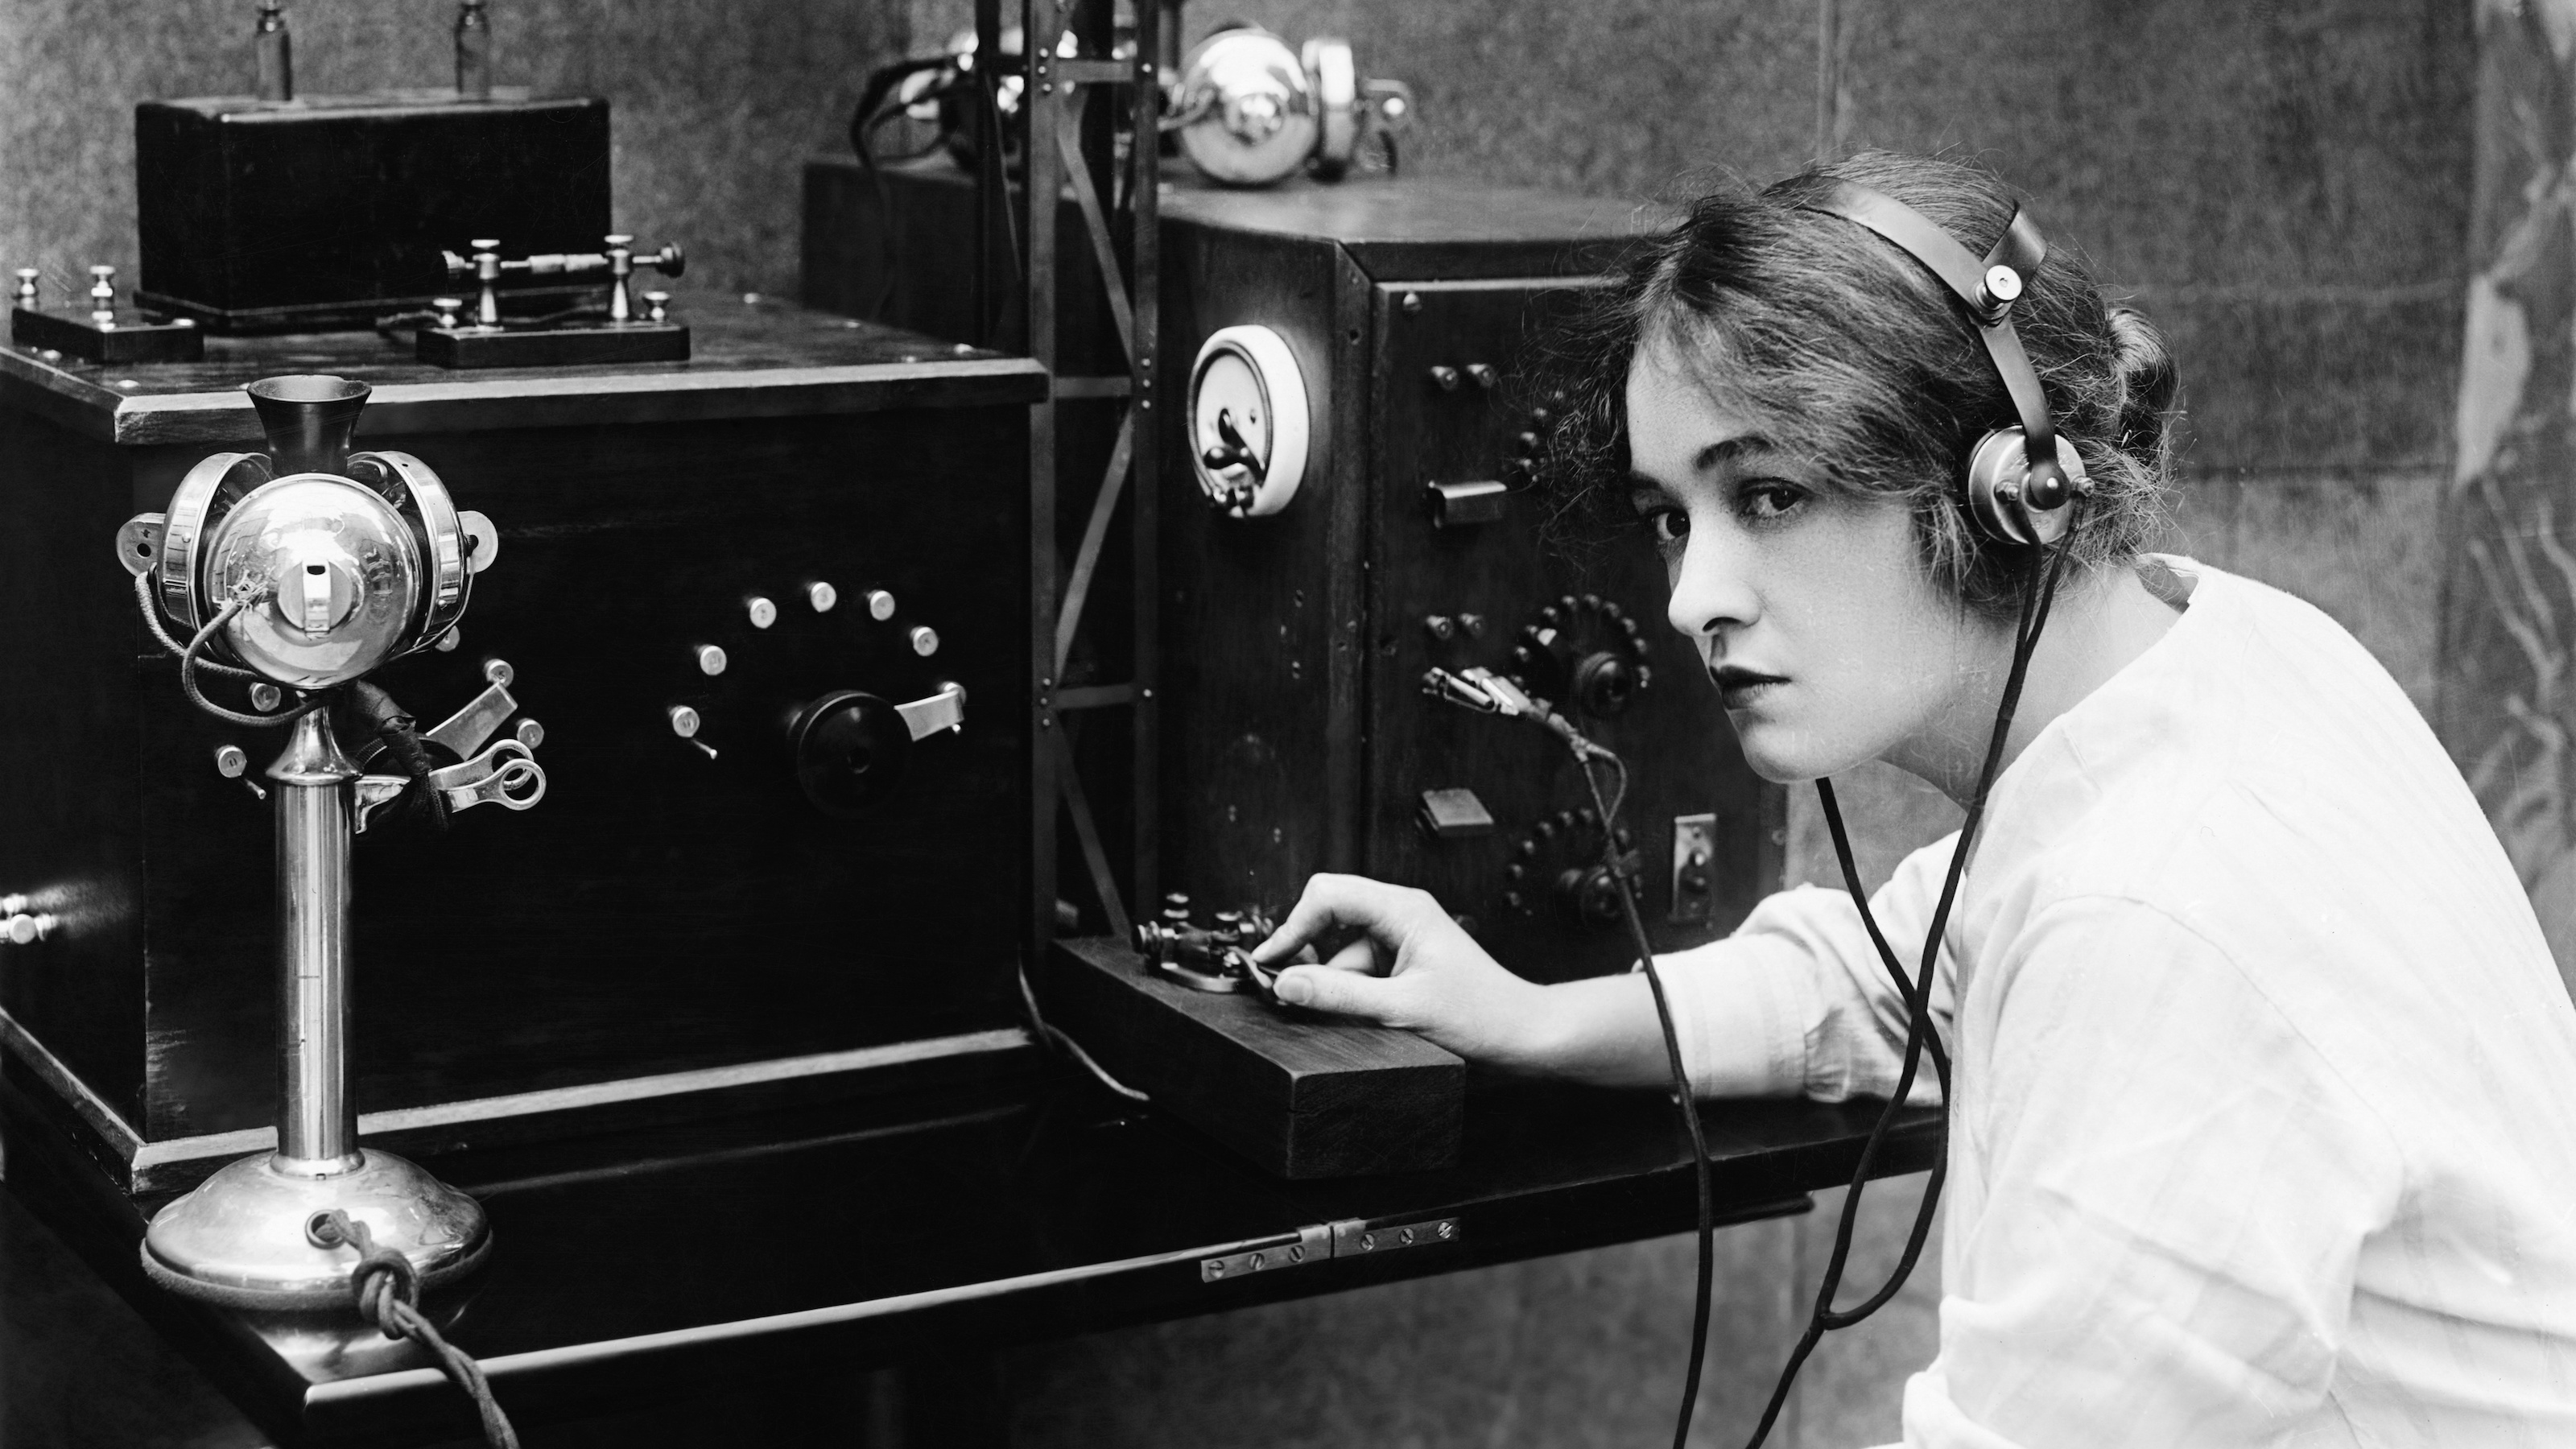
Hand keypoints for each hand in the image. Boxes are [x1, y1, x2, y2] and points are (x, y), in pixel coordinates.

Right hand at [1248, 873, 1555, 1067]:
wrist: (1519, 1034)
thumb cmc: (1479, 1014)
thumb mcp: (1400, 1007)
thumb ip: (1338, 994)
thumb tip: (1286, 983)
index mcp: (1402, 908)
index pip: (1328, 894)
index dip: (1294, 925)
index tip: (1273, 960)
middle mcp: (1399, 913)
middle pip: (1330, 917)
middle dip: (1314, 956)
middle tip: (1299, 991)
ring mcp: (1400, 937)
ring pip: (1341, 950)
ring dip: (1338, 984)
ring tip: (1366, 1015)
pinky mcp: (1401, 961)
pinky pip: (1359, 969)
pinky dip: (1353, 992)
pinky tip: (1372, 1015)